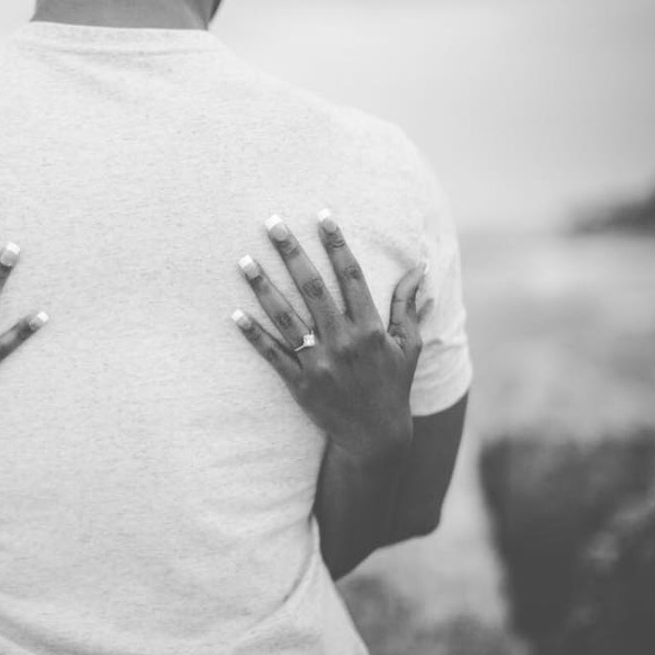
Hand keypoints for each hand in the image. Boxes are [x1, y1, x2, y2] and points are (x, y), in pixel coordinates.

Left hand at [231, 209, 425, 462]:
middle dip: (291, 253)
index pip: (351, 276)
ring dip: (263, 287)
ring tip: (243, 260)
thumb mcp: (409, 346)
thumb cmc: (393, 386)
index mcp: (370, 328)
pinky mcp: (300, 385)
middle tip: (272, 223)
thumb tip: (418, 269)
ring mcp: (320, 363)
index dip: (337, 244)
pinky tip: (235, 314)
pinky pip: (272, 355)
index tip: (322, 216)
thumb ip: (407, 306)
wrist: (375, 438)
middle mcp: (344, 342)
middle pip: (313, 288)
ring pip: (286, 318)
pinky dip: (254, 335)